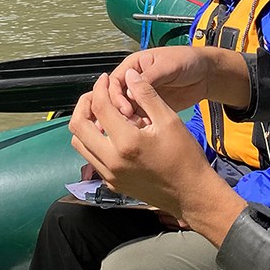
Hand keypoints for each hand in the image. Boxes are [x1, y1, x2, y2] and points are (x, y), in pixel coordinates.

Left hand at [71, 69, 245, 245]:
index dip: (99, 88)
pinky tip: (111, 134)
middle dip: (84, 104)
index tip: (105, 79)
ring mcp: (109, 175)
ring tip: (102, 113)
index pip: (99, 107)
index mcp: (126, 142)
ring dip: (85, 124)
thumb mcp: (169, 120)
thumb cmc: (185, 156)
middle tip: (97, 94)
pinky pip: (91, 158)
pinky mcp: (112, 184)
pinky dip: (93, 141)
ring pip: (79, 144)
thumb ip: (147, 95)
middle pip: (78, 126)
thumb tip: (130, 75)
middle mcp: (111, 161)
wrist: (191, 194)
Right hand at [103, 46, 250, 120]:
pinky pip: (139, 118)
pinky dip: (139, 125)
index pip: (115, 82)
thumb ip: (149, 77)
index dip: (116, 96)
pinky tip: (146, 131)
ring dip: (128, 120)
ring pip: (126, 111)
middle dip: (119, 110)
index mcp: (134, 66)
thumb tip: (129, 90)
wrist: (205, 74)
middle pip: (116, 98)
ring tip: (138, 128)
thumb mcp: (167, 65)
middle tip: (129, 121)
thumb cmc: (187, 60)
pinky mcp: (150, 108)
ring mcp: (141, 96)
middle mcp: (134, 82)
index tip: (125, 108)